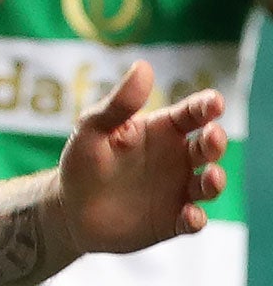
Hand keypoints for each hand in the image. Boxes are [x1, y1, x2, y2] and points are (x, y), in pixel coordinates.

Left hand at [55, 61, 227, 253]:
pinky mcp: (173, 220)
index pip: (191, 114)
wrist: (69, 209)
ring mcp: (178, 190)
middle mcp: (177, 158)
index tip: (213, 102)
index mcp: (161, 131)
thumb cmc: (82, 162)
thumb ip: (118, 103)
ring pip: (208, 184)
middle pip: (208, 147)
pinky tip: (190, 215)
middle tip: (212, 136)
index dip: (205, 106)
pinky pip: (192, 220)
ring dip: (215, 180)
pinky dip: (195, 218)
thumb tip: (143, 66)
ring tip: (210, 176)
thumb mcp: (92, 130)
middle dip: (215, 141)